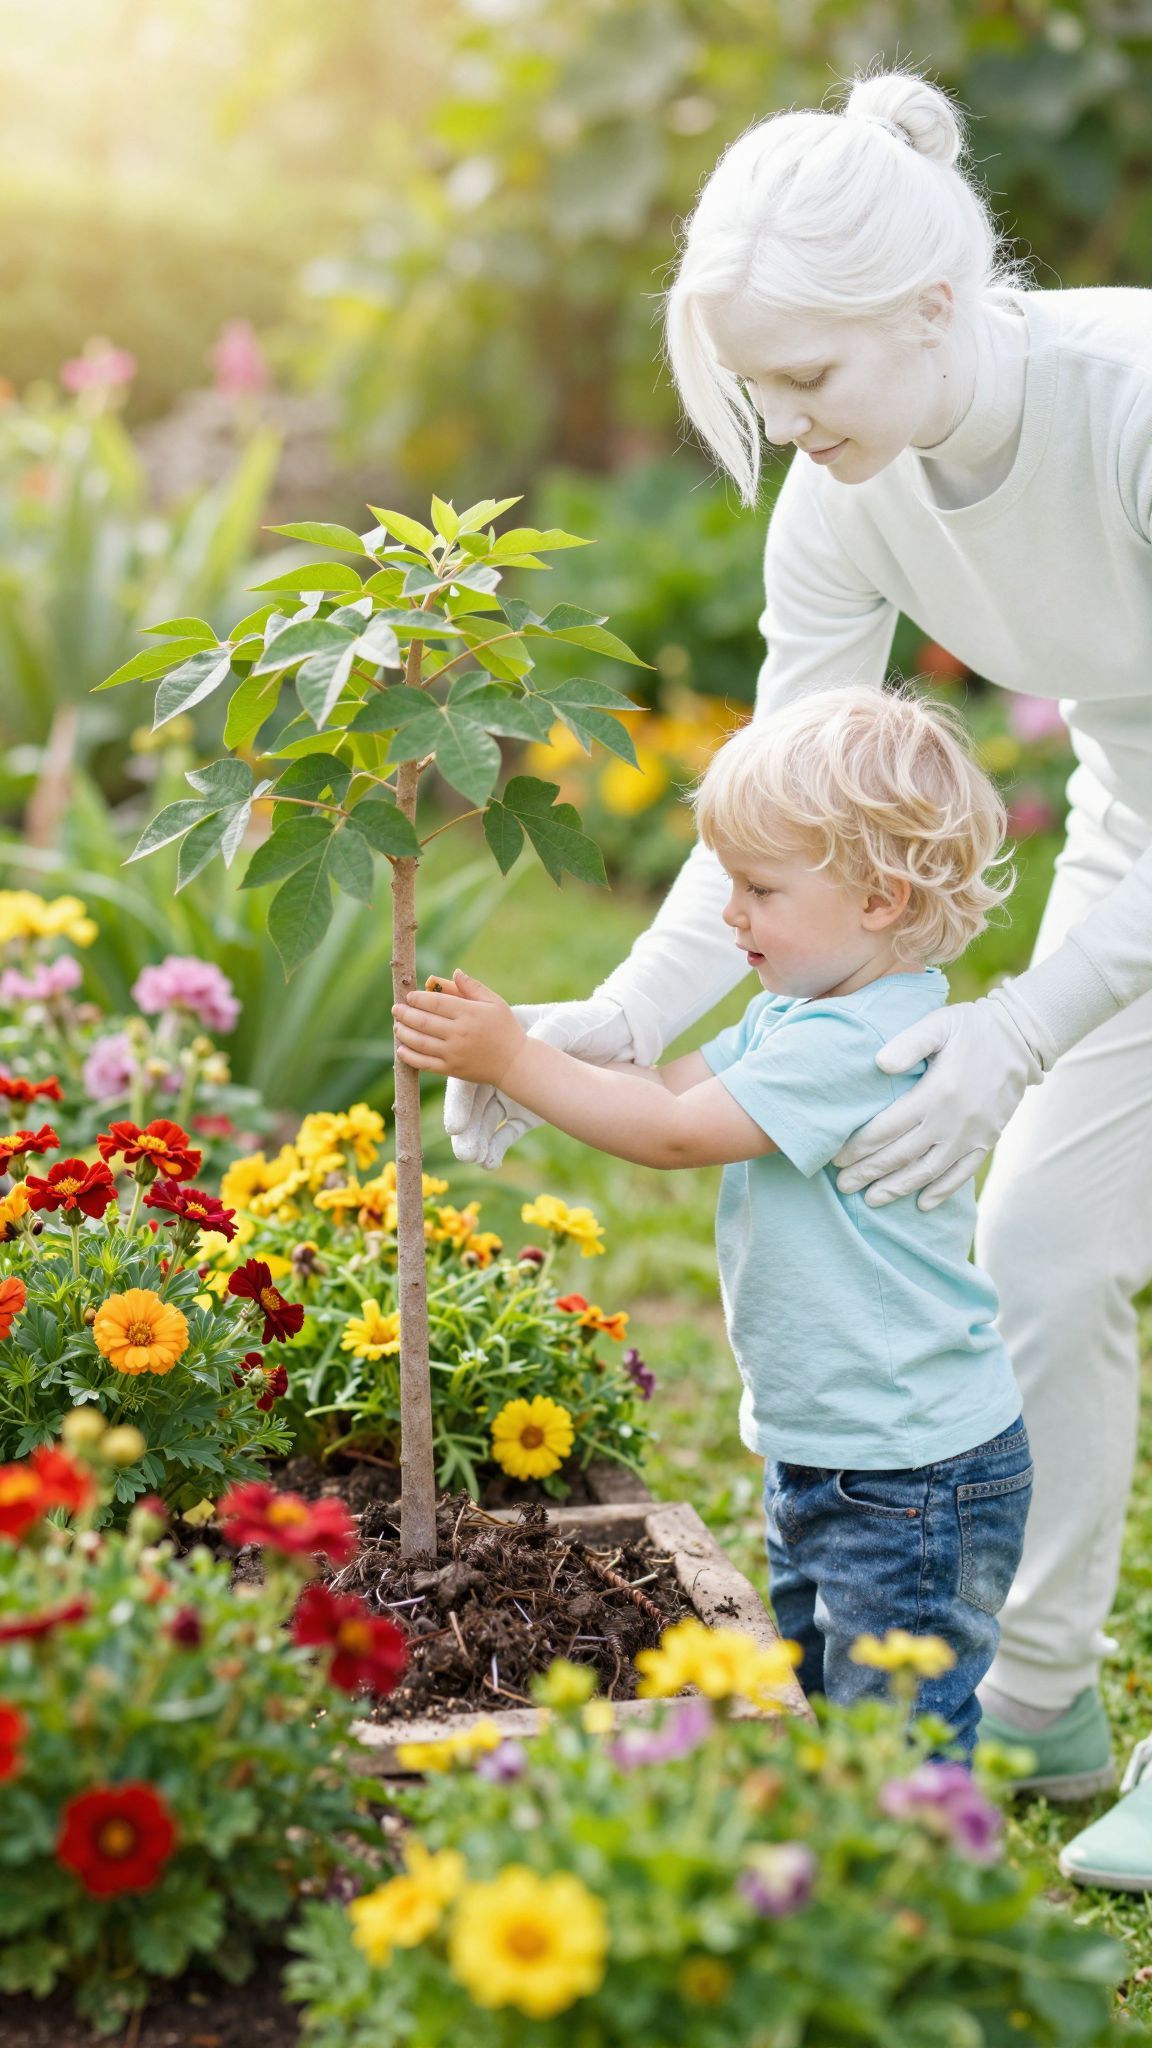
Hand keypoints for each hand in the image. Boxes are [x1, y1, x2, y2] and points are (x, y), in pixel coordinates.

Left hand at [393, 970, 524, 1088]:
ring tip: (397, 1026)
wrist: (514, 1063)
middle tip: (396, 1009)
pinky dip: (410, 1057)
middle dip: (405, 1014)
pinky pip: (425, 1064)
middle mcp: (459, 1033)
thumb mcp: (494, 1002)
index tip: (409, 996)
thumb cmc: (505, 1028)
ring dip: (403, 1033)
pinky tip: (401, 1049)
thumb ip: (472, 987)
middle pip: (424, 1022)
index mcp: (469, 1013)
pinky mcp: (452, 1070)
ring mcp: (454, 1053)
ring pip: (420, 1042)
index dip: (418, 999)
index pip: (436, 1003)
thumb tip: (454, 972)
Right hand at [443, 993, 635, 1170]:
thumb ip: (546, 1034)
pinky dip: (497, 1145)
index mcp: (503, 1038)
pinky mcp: (532, 1110)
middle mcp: (503, 1066)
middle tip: (465, 1150)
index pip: (471, 1067)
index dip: (461, 1097)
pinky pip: (507, 1130)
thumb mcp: (568, 1024)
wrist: (620, 1039)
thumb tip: (530, 1049)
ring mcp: (517, 1089)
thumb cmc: (589, 1022)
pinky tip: (489, 1161)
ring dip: (478, 1139)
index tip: (456, 1125)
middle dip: (467, 1126)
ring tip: (475, 1159)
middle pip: (474, 1097)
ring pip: (487, 1118)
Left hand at [833, 989, 1044, 1209]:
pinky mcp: (988, 1140)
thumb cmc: (973, 1028)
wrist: (1023, 1038)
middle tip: (843, 1185)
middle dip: (869, 1172)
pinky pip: (962, 1174)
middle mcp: (952, 1120)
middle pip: (902, 1155)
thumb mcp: (938, 1025)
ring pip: (928, 1171)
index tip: (837, 1158)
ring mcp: (972, 1135)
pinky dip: (941, 1191)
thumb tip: (879, 1065)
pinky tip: (922, 1204)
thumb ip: (908, 1044)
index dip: (860, 1147)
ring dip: (898, 1188)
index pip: (887, 1128)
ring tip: (871, 1200)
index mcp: (936, 1092)